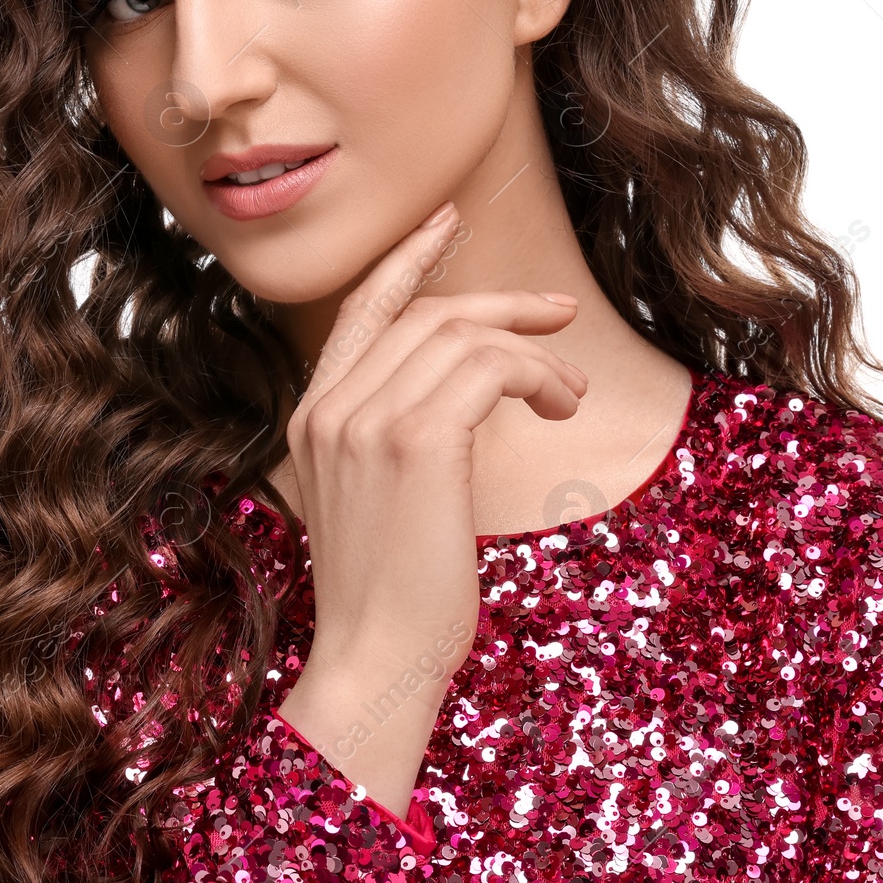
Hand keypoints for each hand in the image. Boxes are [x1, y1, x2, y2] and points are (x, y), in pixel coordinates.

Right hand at [275, 201, 586, 816]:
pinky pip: (488, 367)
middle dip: (502, 304)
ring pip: (462, 334)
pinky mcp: (414, 440)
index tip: (447, 220)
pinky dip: (536, 375)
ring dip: (532, 352)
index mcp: (314, 418)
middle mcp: (330, 407)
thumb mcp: (376, 502)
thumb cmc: (389, 598)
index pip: (362, 311)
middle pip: (427, 313)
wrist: (373, 662)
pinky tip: (558, 407)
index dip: (408, 258)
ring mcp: (365, 420)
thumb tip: (459, 403)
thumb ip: (393, 441)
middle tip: (560, 314)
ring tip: (568, 394)